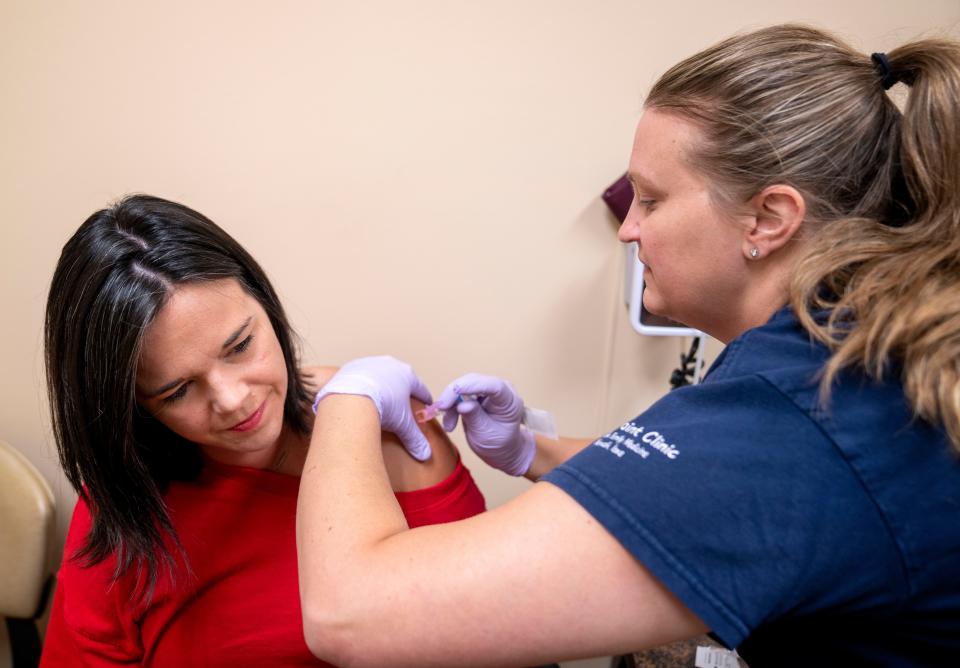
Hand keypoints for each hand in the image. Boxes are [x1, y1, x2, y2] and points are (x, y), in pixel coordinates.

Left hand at [313, 356, 433, 460]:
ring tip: (378, 398)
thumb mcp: (402, 425)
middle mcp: (389, 364)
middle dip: (401, 390)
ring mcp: (369, 363)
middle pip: (399, 378)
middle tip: (401, 402)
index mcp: (407, 375)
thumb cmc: (381, 407)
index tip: (426, 404)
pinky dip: (361, 385)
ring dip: (380, 385)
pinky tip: (358, 396)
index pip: (420, 388)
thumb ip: (415, 439)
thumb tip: (426, 454)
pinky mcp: (351, 367)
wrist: (351, 398)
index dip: (424, 398)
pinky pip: (358, 376)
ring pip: (378, 375)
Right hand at [435, 373, 534, 475]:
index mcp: (509, 401)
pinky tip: (450, 423)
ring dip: (451, 404)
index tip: (455, 391)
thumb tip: (462, 405)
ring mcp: (488, 390)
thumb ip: (474, 417)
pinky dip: (452, 407)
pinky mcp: (477, 393)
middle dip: (454, 393)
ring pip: (463, 386)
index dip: (473, 385)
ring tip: (449, 425)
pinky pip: (459, 394)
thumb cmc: (499, 444)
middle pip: (474, 381)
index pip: (493, 386)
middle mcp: (500, 390)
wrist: (502, 449)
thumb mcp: (485, 435)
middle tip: (442, 408)